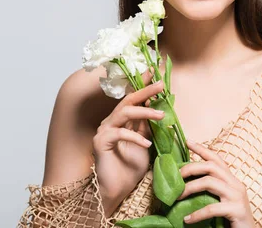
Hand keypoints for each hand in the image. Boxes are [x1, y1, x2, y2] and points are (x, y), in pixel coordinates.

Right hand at [92, 70, 165, 215]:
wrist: (116, 190)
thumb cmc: (129, 169)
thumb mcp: (145, 144)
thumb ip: (148, 127)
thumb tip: (161, 110)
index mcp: (121, 121)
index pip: (133, 98)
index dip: (143, 84)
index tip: (155, 71)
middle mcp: (111, 122)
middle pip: (128, 100)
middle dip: (145, 90)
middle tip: (161, 84)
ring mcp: (104, 131)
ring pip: (124, 113)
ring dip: (144, 112)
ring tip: (161, 115)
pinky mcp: (100, 143)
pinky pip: (119, 133)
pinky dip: (135, 137)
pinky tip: (147, 144)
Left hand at [177, 139, 255, 227]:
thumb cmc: (231, 219)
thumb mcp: (221, 200)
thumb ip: (211, 191)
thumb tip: (185, 185)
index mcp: (231, 180)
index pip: (217, 159)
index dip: (202, 149)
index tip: (187, 141)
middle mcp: (236, 184)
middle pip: (211, 166)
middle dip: (191, 168)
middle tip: (176, 176)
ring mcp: (237, 196)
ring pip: (210, 182)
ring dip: (190, 188)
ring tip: (177, 198)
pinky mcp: (237, 210)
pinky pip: (212, 208)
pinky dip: (197, 214)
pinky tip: (187, 219)